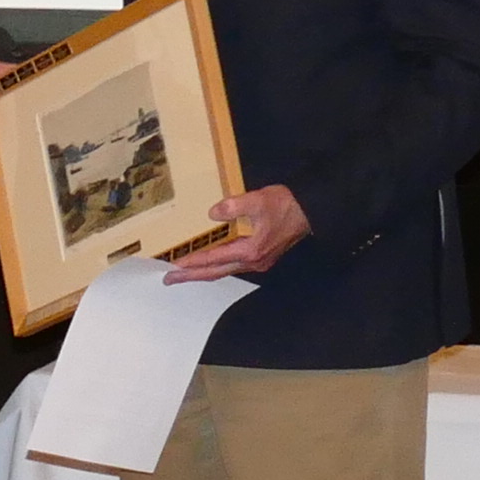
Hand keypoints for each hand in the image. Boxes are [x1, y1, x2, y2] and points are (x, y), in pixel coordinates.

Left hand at [162, 182, 309, 277]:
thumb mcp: (258, 200)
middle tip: (169, 279)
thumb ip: (234, 207)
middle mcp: (252, 262)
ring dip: (203, 272)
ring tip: (184, 273)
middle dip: (191, 276)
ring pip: (224, 271)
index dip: (192, 263)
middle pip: (215, 273)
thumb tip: (213, 213)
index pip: (214, 259)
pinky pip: (232, 266)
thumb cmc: (286, 205)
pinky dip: (216, 266)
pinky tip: (210, 263)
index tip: (173, 267)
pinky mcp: (261, 257)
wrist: (310, 211)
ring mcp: (257, 262)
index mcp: (250, 250)